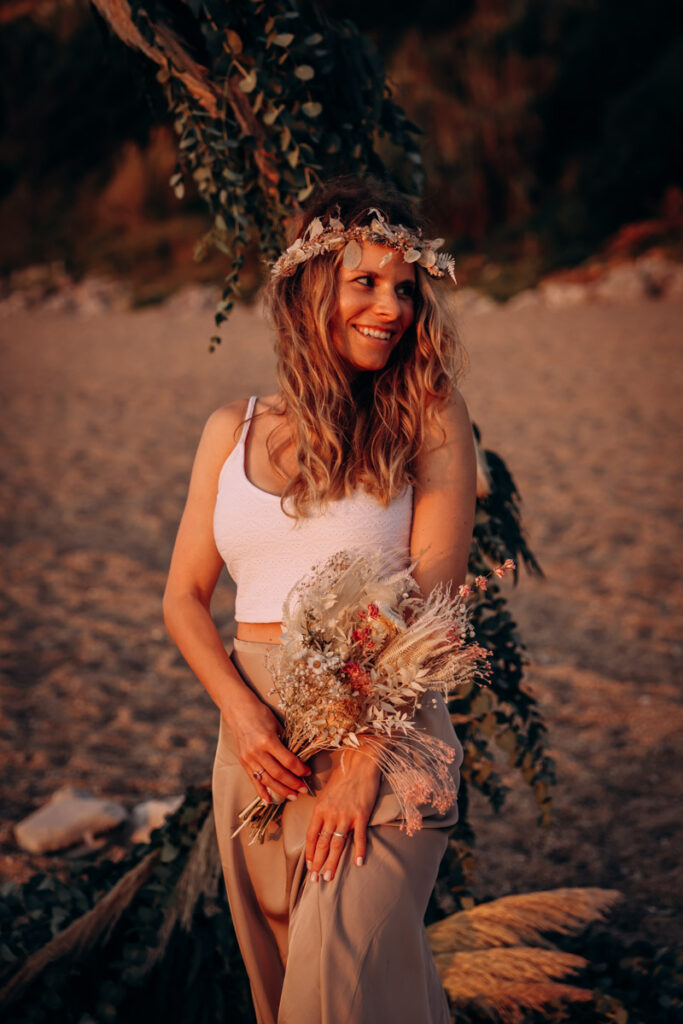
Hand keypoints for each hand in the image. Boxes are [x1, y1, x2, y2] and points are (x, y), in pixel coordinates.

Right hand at [225, 691, 309, 802]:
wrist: (238, 711)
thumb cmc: (261, 714)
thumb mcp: (277, 725)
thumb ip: (286, 742)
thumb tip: (299, 757)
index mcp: (268, 740)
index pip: (288, 761)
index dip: (300, 769)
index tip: (308, 773)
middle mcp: (257, 752)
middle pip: (278, 774)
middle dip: (293, 783)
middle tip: (304, 789)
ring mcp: (249, 758)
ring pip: (267, 780)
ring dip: (281, 790)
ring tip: (293, 796)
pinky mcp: (243, 762)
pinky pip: (253, 780)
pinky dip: (261, 792)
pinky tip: (269, 800)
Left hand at [305, 748, 380, 882]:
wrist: (361, 762)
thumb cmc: (344, 775)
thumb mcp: (327, 792)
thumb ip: (323, 809)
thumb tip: (320, 824)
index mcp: (320, 808)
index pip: (311, 836)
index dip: (309, 853)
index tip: (309, 866)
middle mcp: (330, 814)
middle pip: (321, 844)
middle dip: (317, 864)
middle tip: (315, 881)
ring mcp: (346, 815)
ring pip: (336, 844)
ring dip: (332, 863)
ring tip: (328, 877)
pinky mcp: (361, 814)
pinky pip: (359, 837)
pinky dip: (359, 851)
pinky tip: (358, 863)